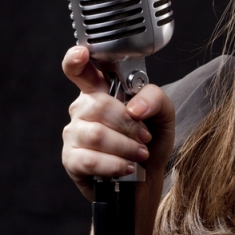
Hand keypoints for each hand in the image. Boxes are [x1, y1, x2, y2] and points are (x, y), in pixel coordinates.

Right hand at [61, 45, 175, 201]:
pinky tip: (125, 168)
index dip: (76, 58)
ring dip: (125, 146)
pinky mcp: (71, 160)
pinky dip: (113, 165)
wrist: (146, 180)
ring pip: (96, 134)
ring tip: (139, 155)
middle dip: (128, 124)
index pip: (79, 69)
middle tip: (144, 137)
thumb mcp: (163, 115)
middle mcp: (82, 108)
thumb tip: (134, 107)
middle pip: (99, 105)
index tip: (82, 54)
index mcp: (99, 90)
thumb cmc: (150, 142)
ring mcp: (73, 134)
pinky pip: (89, 159)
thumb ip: (154, 98)